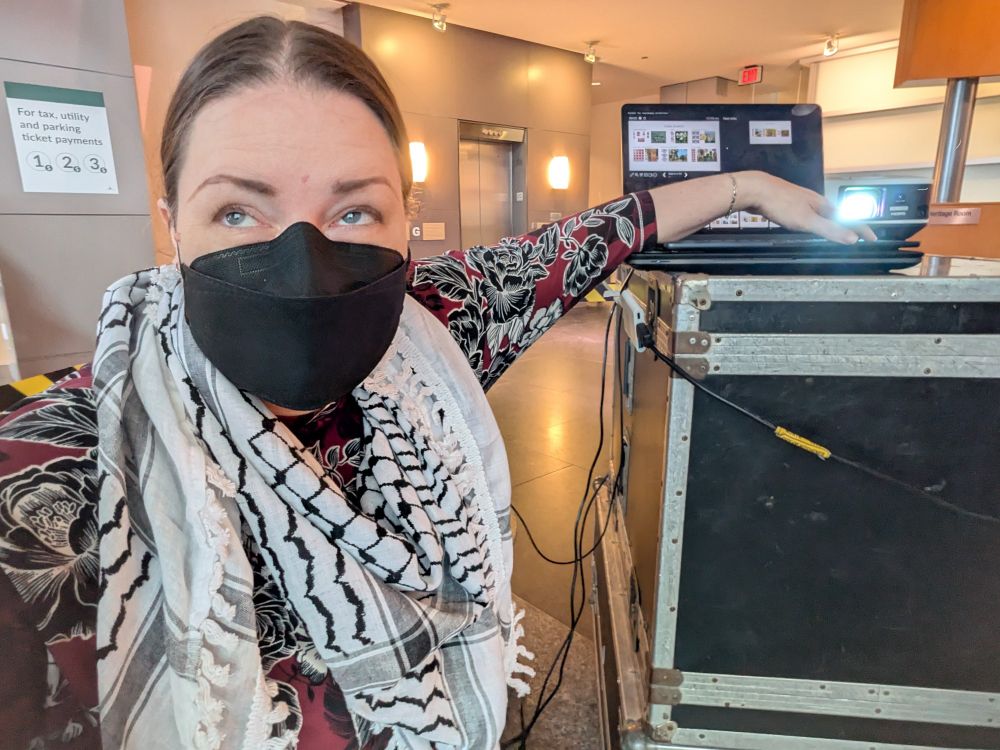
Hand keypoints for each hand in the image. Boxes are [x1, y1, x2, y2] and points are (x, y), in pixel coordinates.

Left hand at [737, 171, 876, 243]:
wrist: (755, 189)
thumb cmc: (780, 203)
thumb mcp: (806, 220)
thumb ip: (829, 229)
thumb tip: (853, 238)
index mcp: (822, 205)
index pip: (849, 219)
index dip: (861, 230)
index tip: (872, 238)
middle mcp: (814, 201)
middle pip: (838, 215)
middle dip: (850, 225)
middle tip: (859, 235)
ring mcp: (801, 201)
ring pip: (822, 214)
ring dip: (833, 223)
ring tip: (839, 231)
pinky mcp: (789, 203)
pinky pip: (808, 214)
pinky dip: (816, 221)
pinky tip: (808, 224)